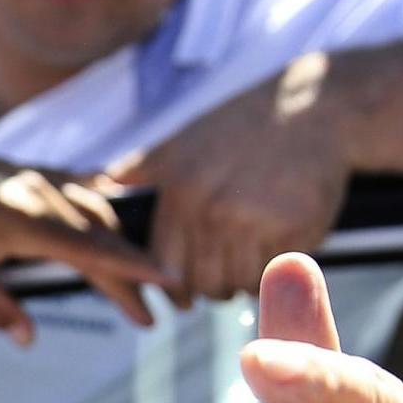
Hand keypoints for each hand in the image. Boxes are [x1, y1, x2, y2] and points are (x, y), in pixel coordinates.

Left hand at [0, 140, 177, 342]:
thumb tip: (29, 337)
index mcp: (19, 219)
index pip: (90, 249)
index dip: (131, 270)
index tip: (166, 283)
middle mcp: (33, 190)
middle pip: (99, 232)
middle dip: (133, 269)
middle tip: (160, 307)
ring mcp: (28, 174)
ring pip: (91, 206)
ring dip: (118, 241)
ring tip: (138, 278)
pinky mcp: (20, 169)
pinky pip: (73, 187)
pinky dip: (98, 208)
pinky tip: (109, 225)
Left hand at [104, 54, 353, 304]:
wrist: (312, 107)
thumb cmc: (239, 125)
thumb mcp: (181, 139)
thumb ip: (137, 169)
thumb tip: (89, 184)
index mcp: (181, 192)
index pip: (163, 264)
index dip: (170, 287)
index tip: (178, 295)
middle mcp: (214, 210)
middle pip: (201, 283)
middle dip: (206, 290)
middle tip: (215, 283)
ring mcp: (256, 220)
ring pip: (237, 284)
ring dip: (238, 283)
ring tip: (243, 266)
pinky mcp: (297, 228)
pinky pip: (274, 272)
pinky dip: (271, 271)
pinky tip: (271, 252)